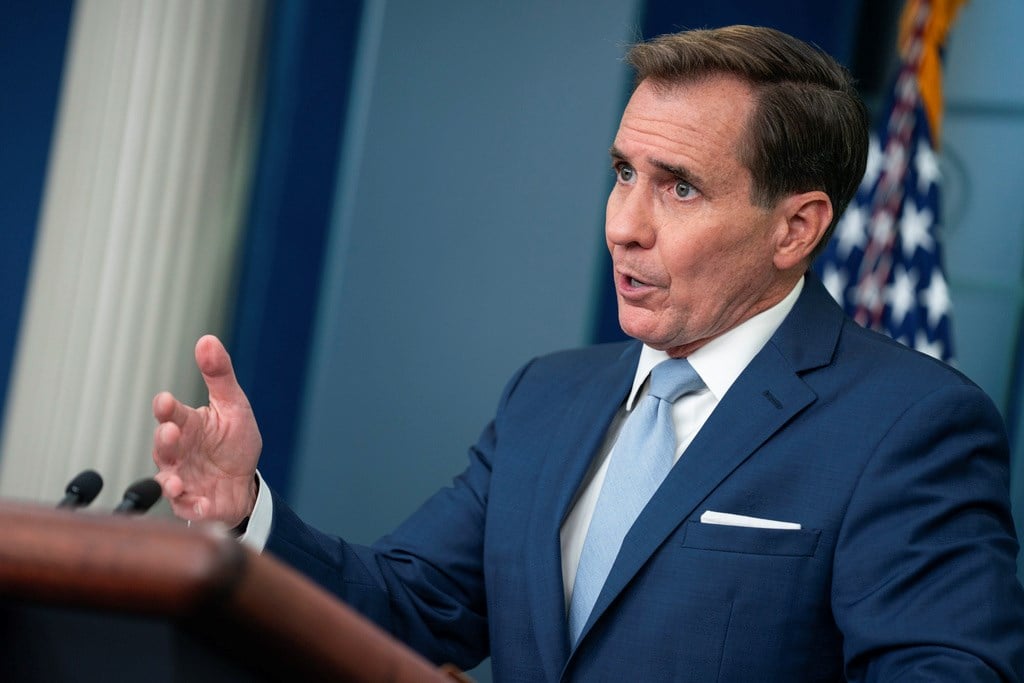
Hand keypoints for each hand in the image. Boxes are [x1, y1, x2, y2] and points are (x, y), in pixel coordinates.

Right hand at [152, 335, 261, 525]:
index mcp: (188, 425)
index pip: (171, 414)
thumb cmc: (233, 442)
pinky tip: (202, 504)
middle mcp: (179, 452)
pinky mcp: (191, 504)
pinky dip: (192, 507)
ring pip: (167, 479)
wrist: (245, 483)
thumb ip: (219, 375)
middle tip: (170, 432)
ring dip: (169, 479)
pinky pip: (187, 507)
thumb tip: (207, 340)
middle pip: (164, 447)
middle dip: (165, 440)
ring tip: (174, 481)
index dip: (166, 408)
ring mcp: (182, 479)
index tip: (165, 401)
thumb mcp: (233, 406)